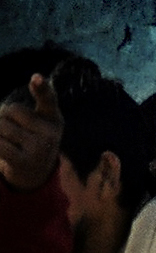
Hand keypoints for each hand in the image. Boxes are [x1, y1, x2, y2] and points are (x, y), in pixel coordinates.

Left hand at [0, 75, 63, 191]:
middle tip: (11, 128)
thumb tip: (16, 97)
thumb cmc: (32, 138)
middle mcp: (49, 134)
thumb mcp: (38, 121)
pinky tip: (2, 149)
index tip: (36, 77)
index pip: (48, 99)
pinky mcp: (23, 162)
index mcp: (53, 119)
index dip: (42, 87)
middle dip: (4, 116)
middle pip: (11, 110)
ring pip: (1, 126)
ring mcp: (38, 149)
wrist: (35, 174)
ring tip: (7, 140)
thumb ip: (25, 107)